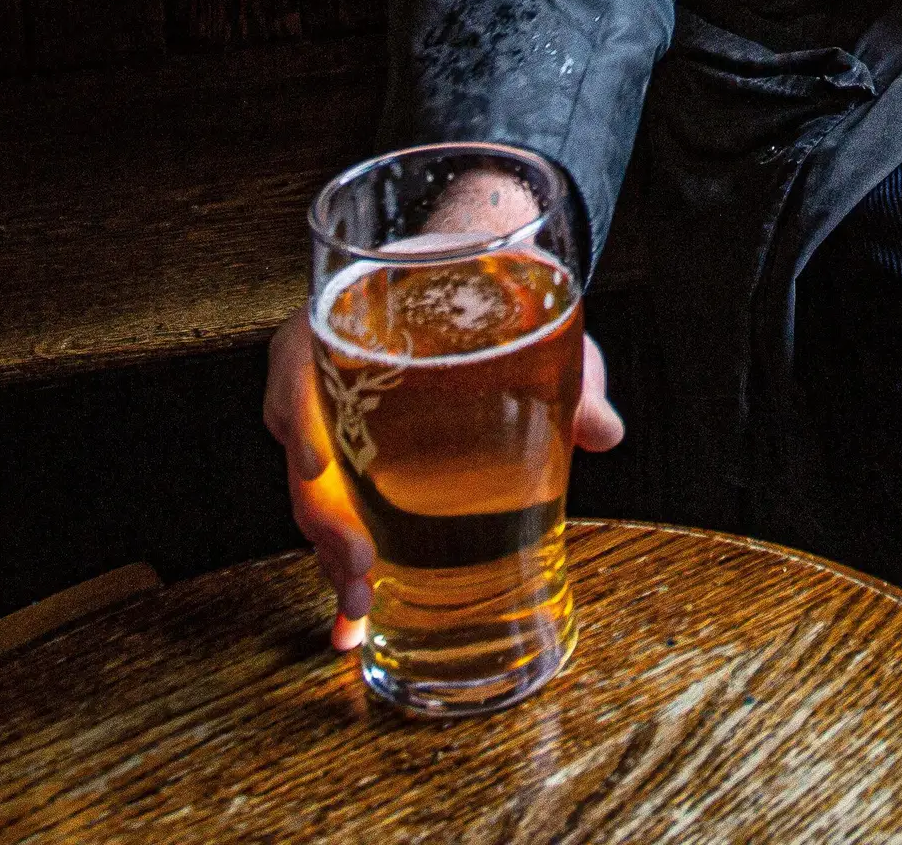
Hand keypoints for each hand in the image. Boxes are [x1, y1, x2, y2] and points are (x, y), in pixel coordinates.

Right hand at [261, 162, 627, 652]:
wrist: (473, 279)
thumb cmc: (490, 291)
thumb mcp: (534, 316)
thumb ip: (568, 371)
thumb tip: (604, 430)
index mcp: (347, 314)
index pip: (298, 355)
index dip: (298, 405)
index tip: (316, 462)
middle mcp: (321, 369)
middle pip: (300, 444)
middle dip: (322, 515)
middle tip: (359, 569)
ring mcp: (332, 419)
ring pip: (311, 490)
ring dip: (330, 552)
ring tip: (358, 610)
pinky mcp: (351, 462)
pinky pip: (335, 511)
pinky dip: (343, 564)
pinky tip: (357, 621)